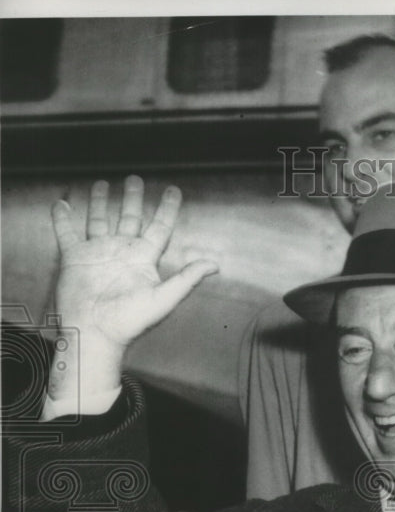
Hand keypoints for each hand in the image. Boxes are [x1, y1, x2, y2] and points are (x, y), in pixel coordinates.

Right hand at [49, 176, 217, 397]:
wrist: (94, 332)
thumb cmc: (129, 321)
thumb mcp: (163, 298)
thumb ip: (187, 278)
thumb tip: (215, 265)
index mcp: (143, 259)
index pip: (159, 227)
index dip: (168, 208)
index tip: (173, 190)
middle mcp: (122, 252)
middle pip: (130, 218)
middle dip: (134, 198)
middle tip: (136, 179)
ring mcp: (97, 253)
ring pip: (100, 220)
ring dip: (101, 202)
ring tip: (103, 184)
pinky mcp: (75, 258)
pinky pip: (67, 232)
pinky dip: (62, 218)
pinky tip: (62, 204)